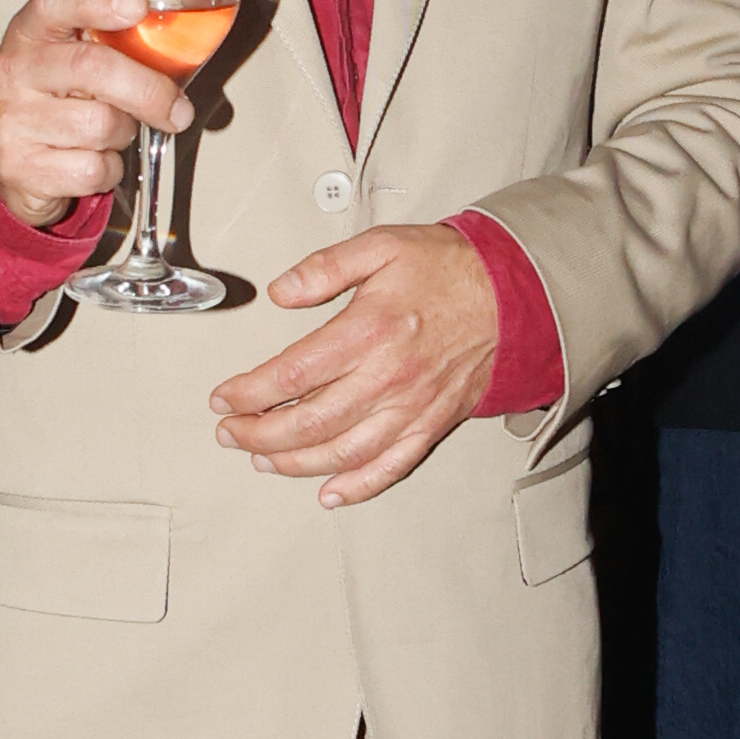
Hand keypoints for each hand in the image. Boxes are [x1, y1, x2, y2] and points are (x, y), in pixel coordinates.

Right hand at [0, 0, 189, 227]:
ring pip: (99, 125)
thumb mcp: (89, 50)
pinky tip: (94, 160)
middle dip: (149, 90)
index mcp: (33, 29)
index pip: (56, 0)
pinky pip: (90, 170)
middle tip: (179, 110)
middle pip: (92, 68)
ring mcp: (12, 119)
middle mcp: (14, 69)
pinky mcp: (19, 167)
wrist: (11, 158)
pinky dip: (109, 170)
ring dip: (125, 134)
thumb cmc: (64, 93)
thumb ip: (141, 14)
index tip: (137, 6)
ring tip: (113, 131)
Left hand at [209, 224, 497, 507]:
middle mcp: (389, 377)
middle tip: (231, 433)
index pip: (293, 373)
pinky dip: (357, 486)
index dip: (250, 392)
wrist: (514, 294)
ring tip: (263, 460)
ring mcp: (411, 407)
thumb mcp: (382, 245)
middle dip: (259, 434)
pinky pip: (391, 466)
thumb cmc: (449, 269)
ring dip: (295, 463)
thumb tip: (282, 291)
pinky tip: (329, 492)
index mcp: (370, 331)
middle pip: (309, 422)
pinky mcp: (432, 424)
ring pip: (342, 452)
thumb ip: (326, 267)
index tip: (224, 398)